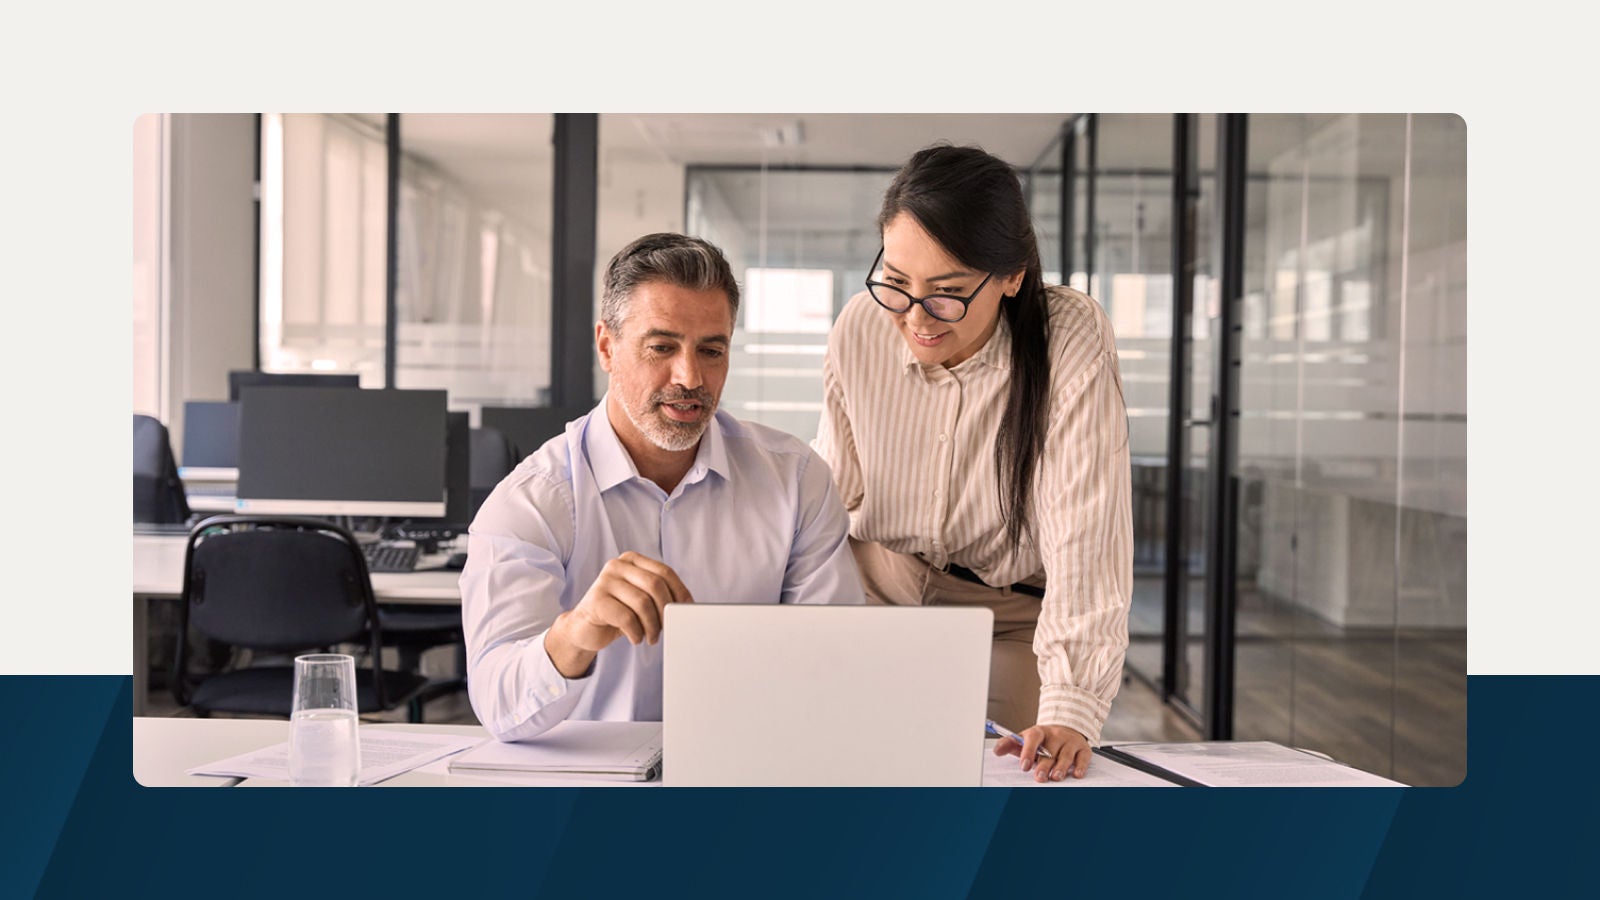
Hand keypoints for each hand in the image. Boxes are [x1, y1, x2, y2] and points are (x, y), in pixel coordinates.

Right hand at [547, 552, 693, 676]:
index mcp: (631, 560)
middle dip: (665, 611)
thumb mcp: (640, 599)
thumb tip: (686, 605)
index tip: (685, 610)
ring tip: (651, 637)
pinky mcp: (596, 601)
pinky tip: (635, 638)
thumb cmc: (618, 613)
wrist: (583, 628)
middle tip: (666, 628)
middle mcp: (616, 566)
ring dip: (652, 626)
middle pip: (655, 585)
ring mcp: (604, 582)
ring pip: (642, 602)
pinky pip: (627, 618)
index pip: (665, 572)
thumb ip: (658, 595)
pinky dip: (636, 633)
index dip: (680, 592)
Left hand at [992, 724, 1092, 781]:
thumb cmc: (1044, 740)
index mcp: (1039, 732)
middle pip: (1050, 751)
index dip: (1028, 751)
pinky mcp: (1083, 748)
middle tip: (1039, 778)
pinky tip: (1077, 774)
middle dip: (1044, 766)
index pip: (1033, 738)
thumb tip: (997, 751)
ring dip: (1061, 767)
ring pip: (1066, 755)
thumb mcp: (1026, 738)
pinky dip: (1081, 766)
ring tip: (1055, 777)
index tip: (1024, 766)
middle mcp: (1055, 735)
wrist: (1066, 728)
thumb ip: (1010, 744)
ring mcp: (1070, 741)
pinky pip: (1083, 757)